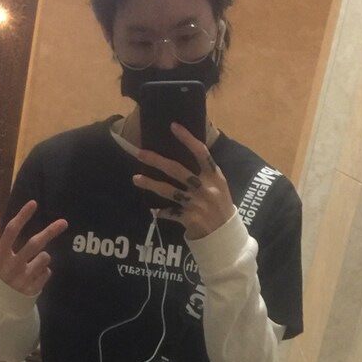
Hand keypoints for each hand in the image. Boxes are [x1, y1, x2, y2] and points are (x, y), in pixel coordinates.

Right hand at [0, 201, 67, 295]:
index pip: (11, 231)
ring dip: (44, 257)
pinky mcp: (32, 289)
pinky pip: (47, 272)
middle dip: (50, 232)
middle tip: (64, 222)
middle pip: (33, 244)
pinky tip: (35, 275)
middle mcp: (10, 266)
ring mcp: (22, 279)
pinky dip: (44, 270)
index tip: (34, 203)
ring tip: (35, 261)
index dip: (22, 216)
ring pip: (44, 258)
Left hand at [133, 124, 235, 239]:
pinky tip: (153, 210)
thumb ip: (205, 172)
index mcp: (215, 176)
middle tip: (140, 153)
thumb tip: (189, 151)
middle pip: (177, 170)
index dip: (187, 138)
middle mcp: (205, 188)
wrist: (226, 235)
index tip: (173, 126)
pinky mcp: (190, 219)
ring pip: (169, 191)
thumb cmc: (221, 207)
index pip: (200, 152)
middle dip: (157, 161)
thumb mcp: (220, 186)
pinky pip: (170, 213)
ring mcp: (196, 204)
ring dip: (151, 184)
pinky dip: (161, 212)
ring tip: (135, 178)